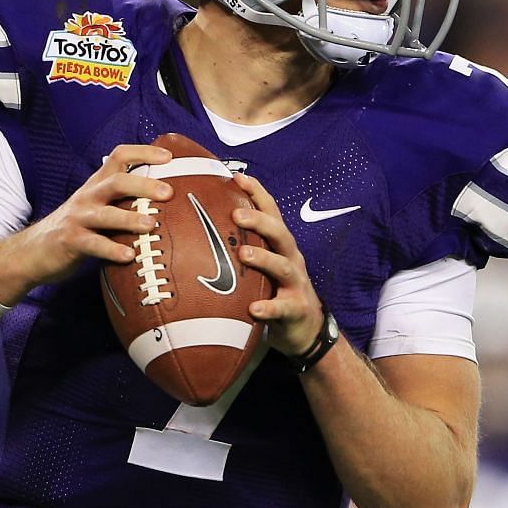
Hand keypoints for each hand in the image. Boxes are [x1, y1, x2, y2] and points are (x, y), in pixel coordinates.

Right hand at [0, 144, 174, 304]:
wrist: (34, 250)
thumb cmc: (77, 228)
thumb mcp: (98, 208)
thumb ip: (124, 202)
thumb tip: (165, 203)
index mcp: (97, 185)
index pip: (119, 157)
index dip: (143, 152)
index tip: (168, 156)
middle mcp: (88, 196)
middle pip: (117, 182)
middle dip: (143, 185)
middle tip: (168, 193)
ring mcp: (79, 218)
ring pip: (105, 214)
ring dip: (130, 219)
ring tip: (151, 225)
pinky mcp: (71, 241)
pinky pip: (93, 244)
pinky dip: (112, 250)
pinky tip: (129, 256)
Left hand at [231, 173, 325, 354]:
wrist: (307, 331)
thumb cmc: (277, 292)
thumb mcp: (263, 267)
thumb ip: (243, 249)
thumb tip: (200, 232)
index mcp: (281, 246)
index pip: (271, 212)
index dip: (257, 193)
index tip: (236, 176)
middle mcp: (291, 259)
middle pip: (279, 233)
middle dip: (260, 220)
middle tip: (236, 213)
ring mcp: (296, 284)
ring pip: (283, 266)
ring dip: (264, 258)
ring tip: (243, 254)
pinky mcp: (296, 310)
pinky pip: (283, 307)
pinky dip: (269, 307)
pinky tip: (254, 309)